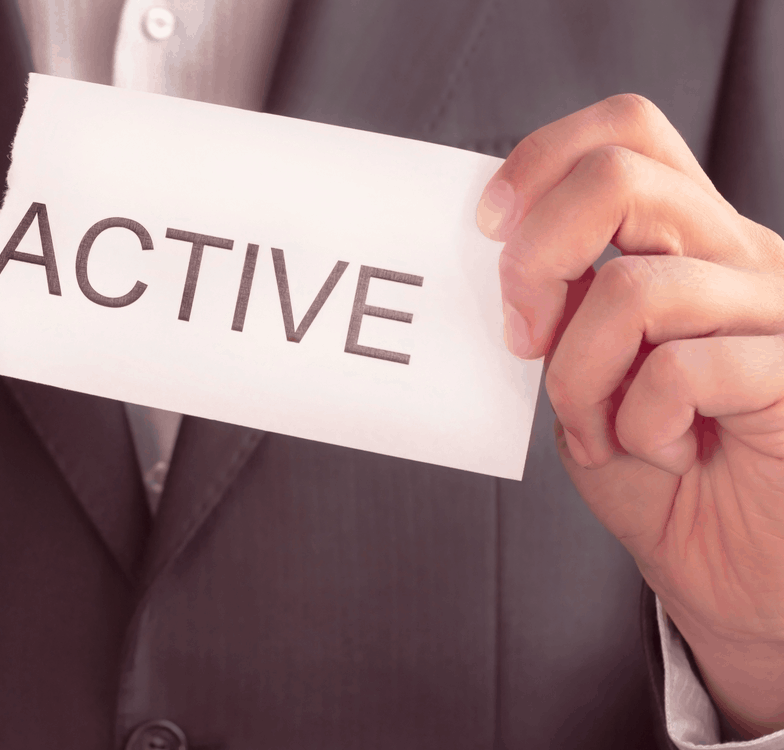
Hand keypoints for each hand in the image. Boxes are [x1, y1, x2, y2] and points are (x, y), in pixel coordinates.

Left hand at [477, 94, 783, 735]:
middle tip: (524, 338)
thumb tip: (492, 247)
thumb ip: (557, 303)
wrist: (736, 576)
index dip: (539, 163)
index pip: (626, 133)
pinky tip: (662, 449)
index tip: (485, 230)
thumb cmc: (664, 476)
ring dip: (581, 377)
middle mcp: (743, 258)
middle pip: (622, 178)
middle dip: (536, 259)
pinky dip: (642, 421)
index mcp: (693, 241)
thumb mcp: (585, 371)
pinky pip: (685, 368)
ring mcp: (780, 312)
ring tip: (603, 426)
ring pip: (636, 289)